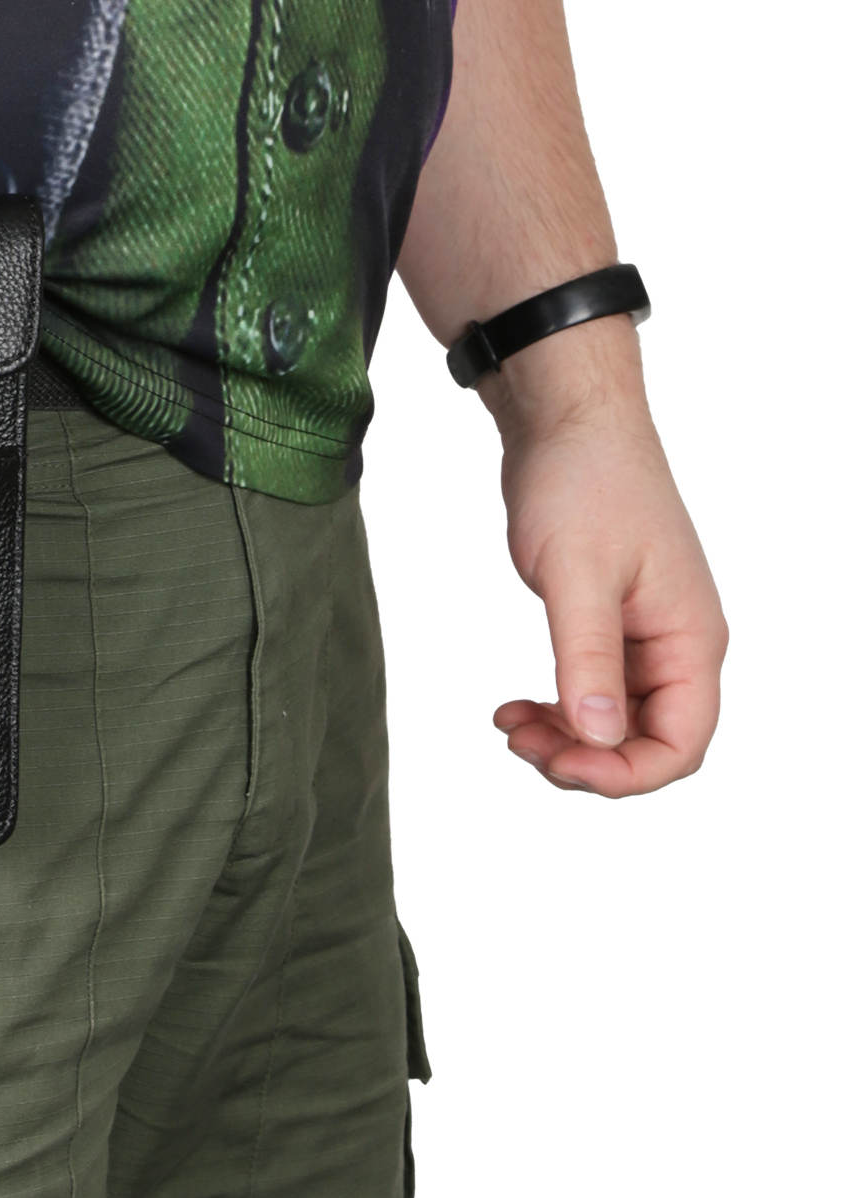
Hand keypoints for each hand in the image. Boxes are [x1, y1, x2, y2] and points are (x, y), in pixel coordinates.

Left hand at [484, 325, 727, 795]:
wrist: (567, 422)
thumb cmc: (582, 484)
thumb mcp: (577, 575)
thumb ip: (587, 659)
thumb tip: (599, 739)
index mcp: (689, 639)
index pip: (680, 745)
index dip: (624, 774)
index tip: (558, 764)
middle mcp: (677, 645)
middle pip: (648, 742)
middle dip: (585, 759)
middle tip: (518, 742)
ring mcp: (644, 634)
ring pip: (616, 720)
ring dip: (566, 737)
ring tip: (509, 724)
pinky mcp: (610, 620)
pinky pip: (594, 689)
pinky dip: (558, 706)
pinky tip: (514, 704)